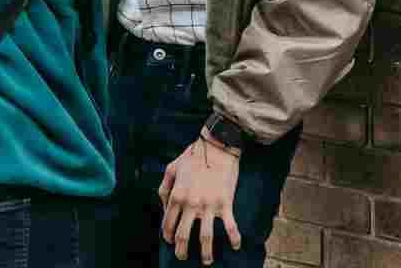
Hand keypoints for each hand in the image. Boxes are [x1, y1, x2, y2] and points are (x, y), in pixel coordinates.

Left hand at [159, 131, 241, 265]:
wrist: (219, 145)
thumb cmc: (194, 155)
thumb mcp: (171, 168)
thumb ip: (163, 188)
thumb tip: (164, 206)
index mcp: (176, 196)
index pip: (167, 225)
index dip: (168, 237)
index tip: (171, 241)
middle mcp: (191, 204)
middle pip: (183, 236)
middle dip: (181, 251)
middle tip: (183, 256)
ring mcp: (209, 205)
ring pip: (205, 237)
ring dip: (206, 253)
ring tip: (207, 261)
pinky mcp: (226, 203)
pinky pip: (230, 226)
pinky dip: (234, 238)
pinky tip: (237, 246)